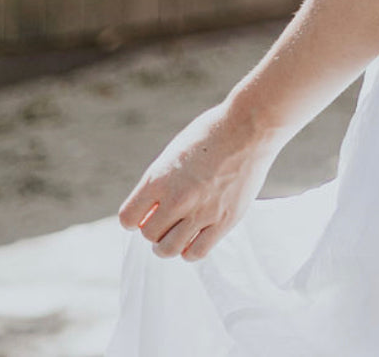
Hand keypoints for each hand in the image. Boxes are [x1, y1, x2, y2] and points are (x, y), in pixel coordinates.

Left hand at [118, 100, 279, 261]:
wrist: (250, 126)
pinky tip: (196, 235)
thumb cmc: (211, 134)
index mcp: (160, 178)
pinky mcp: (225, 220)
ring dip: (169, 244)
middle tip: (167, 218)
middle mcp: (178, 198)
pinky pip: (197, 252)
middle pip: (149, 235)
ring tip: (178, 231)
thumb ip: (159, 183)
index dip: (136, 217)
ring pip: (169, 250)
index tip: (146, 212)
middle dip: (154, 229)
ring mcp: (202, 211)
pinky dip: (191, 249)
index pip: (128, 219)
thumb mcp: (175, 152)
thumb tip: (149, 211)